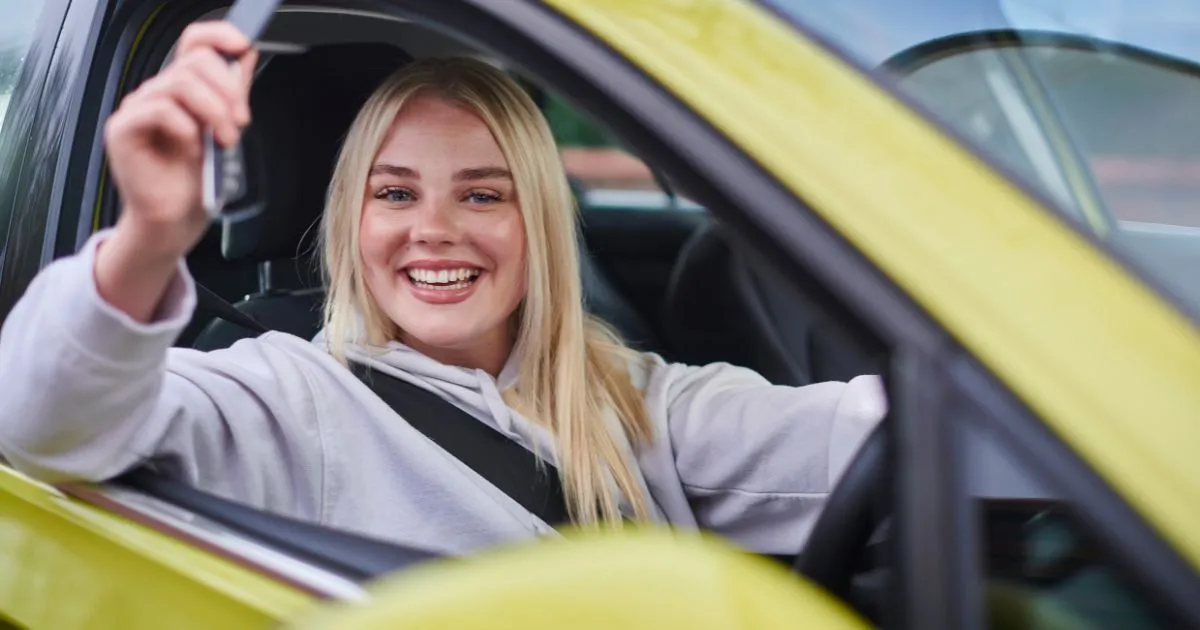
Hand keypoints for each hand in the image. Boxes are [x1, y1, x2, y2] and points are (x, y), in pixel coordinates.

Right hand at [102, 20, 257, 260]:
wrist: (176, 221)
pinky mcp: (123, 129)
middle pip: (194, 63)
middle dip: (228, 91)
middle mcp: (157, 93)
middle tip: (241, 122)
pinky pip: (159, 110)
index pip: (193, 42)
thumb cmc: (197, 181)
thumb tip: (244, 58)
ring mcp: (137, 109)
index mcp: (181, 89)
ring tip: (225, 140)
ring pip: (179, 84)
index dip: (218, 36)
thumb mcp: (225, 131)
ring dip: (213, 111)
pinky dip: (186, 129)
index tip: (243, 47)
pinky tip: (193, 150)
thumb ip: (232, 95)